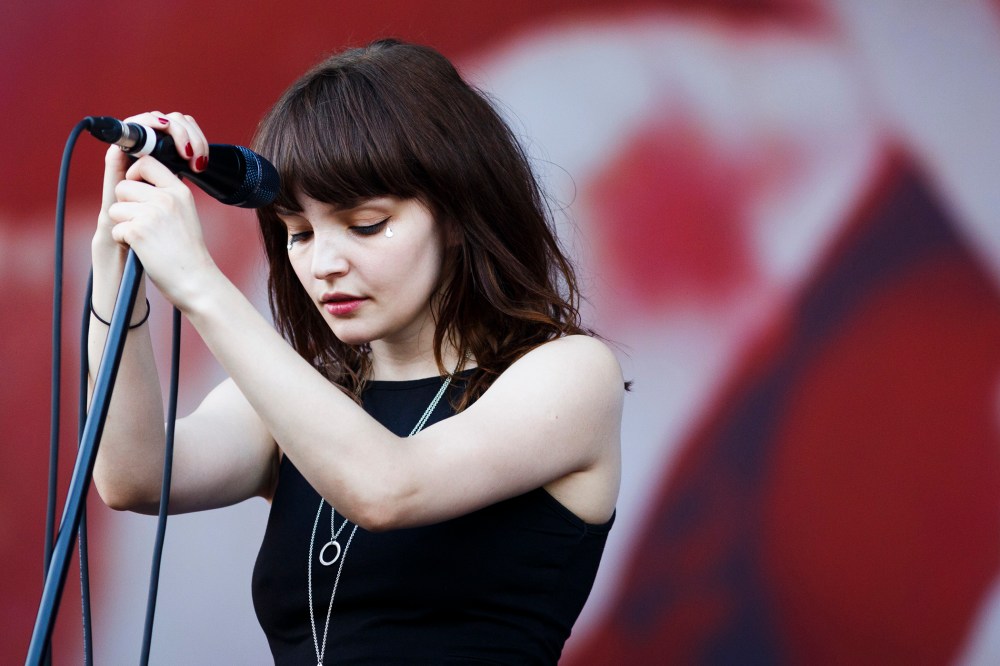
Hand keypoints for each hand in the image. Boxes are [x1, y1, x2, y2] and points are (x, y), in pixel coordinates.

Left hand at [94, 112, 218, 310]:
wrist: (196, 281)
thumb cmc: (188, 253)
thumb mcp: (184, 214)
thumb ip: (165, 195)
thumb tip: (137, 176)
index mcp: (180, 191)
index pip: (146, 162)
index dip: (133, 173)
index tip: (136, 189)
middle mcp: (167, 198)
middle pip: (123, 186)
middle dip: (125, 204)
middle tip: (143, 224)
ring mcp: (152, 214)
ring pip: (115, 208)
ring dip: (123, 224)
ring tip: (144, 238)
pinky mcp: (138, 232)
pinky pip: (116, 229)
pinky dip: (124, 242)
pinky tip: (142, 250)